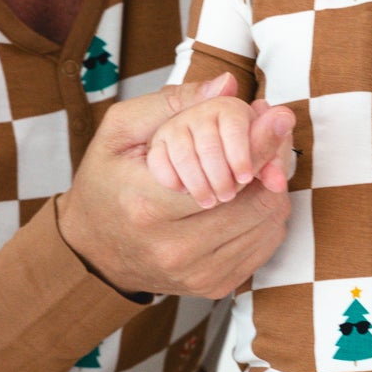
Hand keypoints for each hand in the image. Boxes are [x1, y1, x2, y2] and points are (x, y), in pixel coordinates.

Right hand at [57, 75, 295, 299]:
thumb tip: (227, 85)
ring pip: (268, 224)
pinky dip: (265, 216)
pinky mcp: (214, 286)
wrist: (93, 250)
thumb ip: (174, 103)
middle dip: (271, 163)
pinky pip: (264, 245)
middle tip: (271, 137)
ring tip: (258, 165)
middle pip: (258, 202)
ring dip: (271, 189)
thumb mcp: (121, 132)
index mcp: (149, 207)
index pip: (229, 176)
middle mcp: (176, 250)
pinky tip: (248, 197)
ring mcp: (198, 274)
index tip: (278, 116)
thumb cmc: (107, 183)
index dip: (260, 143)